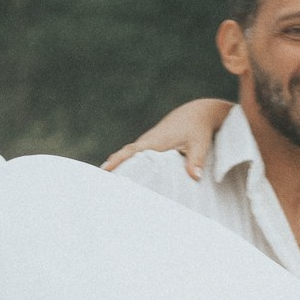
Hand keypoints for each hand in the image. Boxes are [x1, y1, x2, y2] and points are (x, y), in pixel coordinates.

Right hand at [101, 95, 229, 177]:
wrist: (198, 112)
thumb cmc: (198, 128)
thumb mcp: (200, 144)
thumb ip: (196, 161)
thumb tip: (195, 177)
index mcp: (156, 141)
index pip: (131, 152)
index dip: (118, 161)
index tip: (105, 171)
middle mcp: (149, 141)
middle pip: (126, 156)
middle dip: (112, 168)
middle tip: (99, 186)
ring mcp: (150, 142)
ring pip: (131, 156)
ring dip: (119, 167)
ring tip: (108, 187)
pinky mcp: (153, 144)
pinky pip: (137, 156)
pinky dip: (129, 164)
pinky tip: (126, 178)